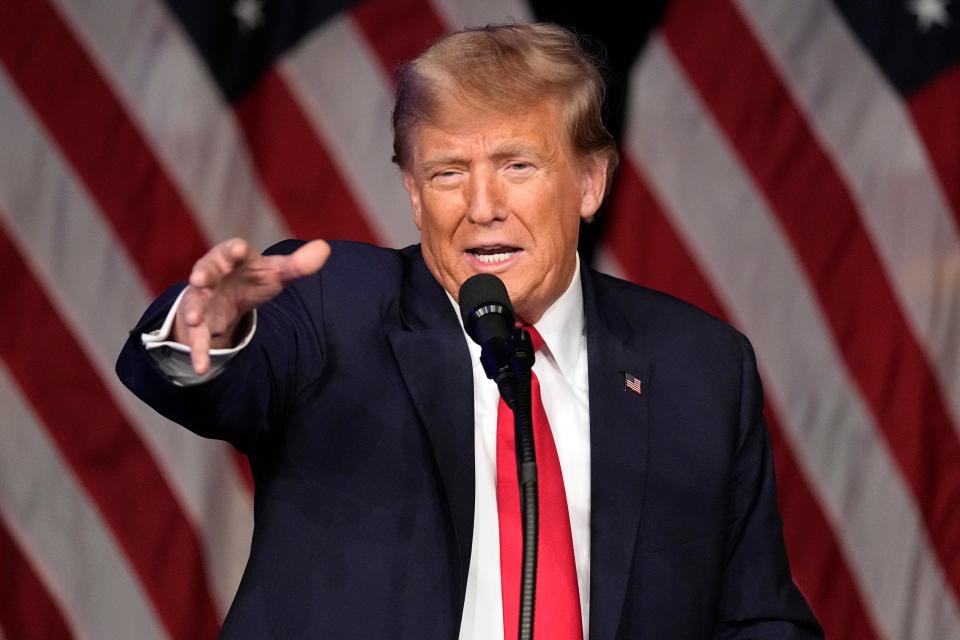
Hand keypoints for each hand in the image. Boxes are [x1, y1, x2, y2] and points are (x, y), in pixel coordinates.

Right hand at [174, 238, 329, 373]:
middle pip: (206, 270)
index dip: (236, 250)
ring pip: (195, 302)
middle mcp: (213, 273)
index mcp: (234, 257)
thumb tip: (324, 249)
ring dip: (193, 310)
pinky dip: (199, 351)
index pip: (234, 249)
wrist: (230, 294)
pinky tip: (202, 368)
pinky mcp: (199, 320)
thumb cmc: (254, 276)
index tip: (239, 250)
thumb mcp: (277, 272)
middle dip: (203, 274)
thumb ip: (298, 265)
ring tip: (193, 320)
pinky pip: (197, 336)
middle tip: (198, 278)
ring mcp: (202, 297)